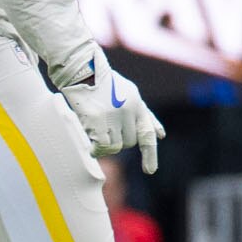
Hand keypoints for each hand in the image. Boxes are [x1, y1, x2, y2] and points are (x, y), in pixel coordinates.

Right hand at [62, 53, 161, 173]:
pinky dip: (96, 149)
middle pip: (129, 142)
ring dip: (106, 145)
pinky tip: (90, 142)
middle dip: (118, 140)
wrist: (81, 70)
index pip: (147, 133)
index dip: (150, 154)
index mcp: (137, 104)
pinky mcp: (98, 119)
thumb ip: (144, 116)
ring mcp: (113, 115)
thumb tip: (161, 135)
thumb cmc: (103, 84)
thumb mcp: (130, 95)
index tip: (150, 170)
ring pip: (115, 146)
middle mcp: (128, 110)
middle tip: (105, 130)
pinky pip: (102, 146)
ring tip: (96, 131)